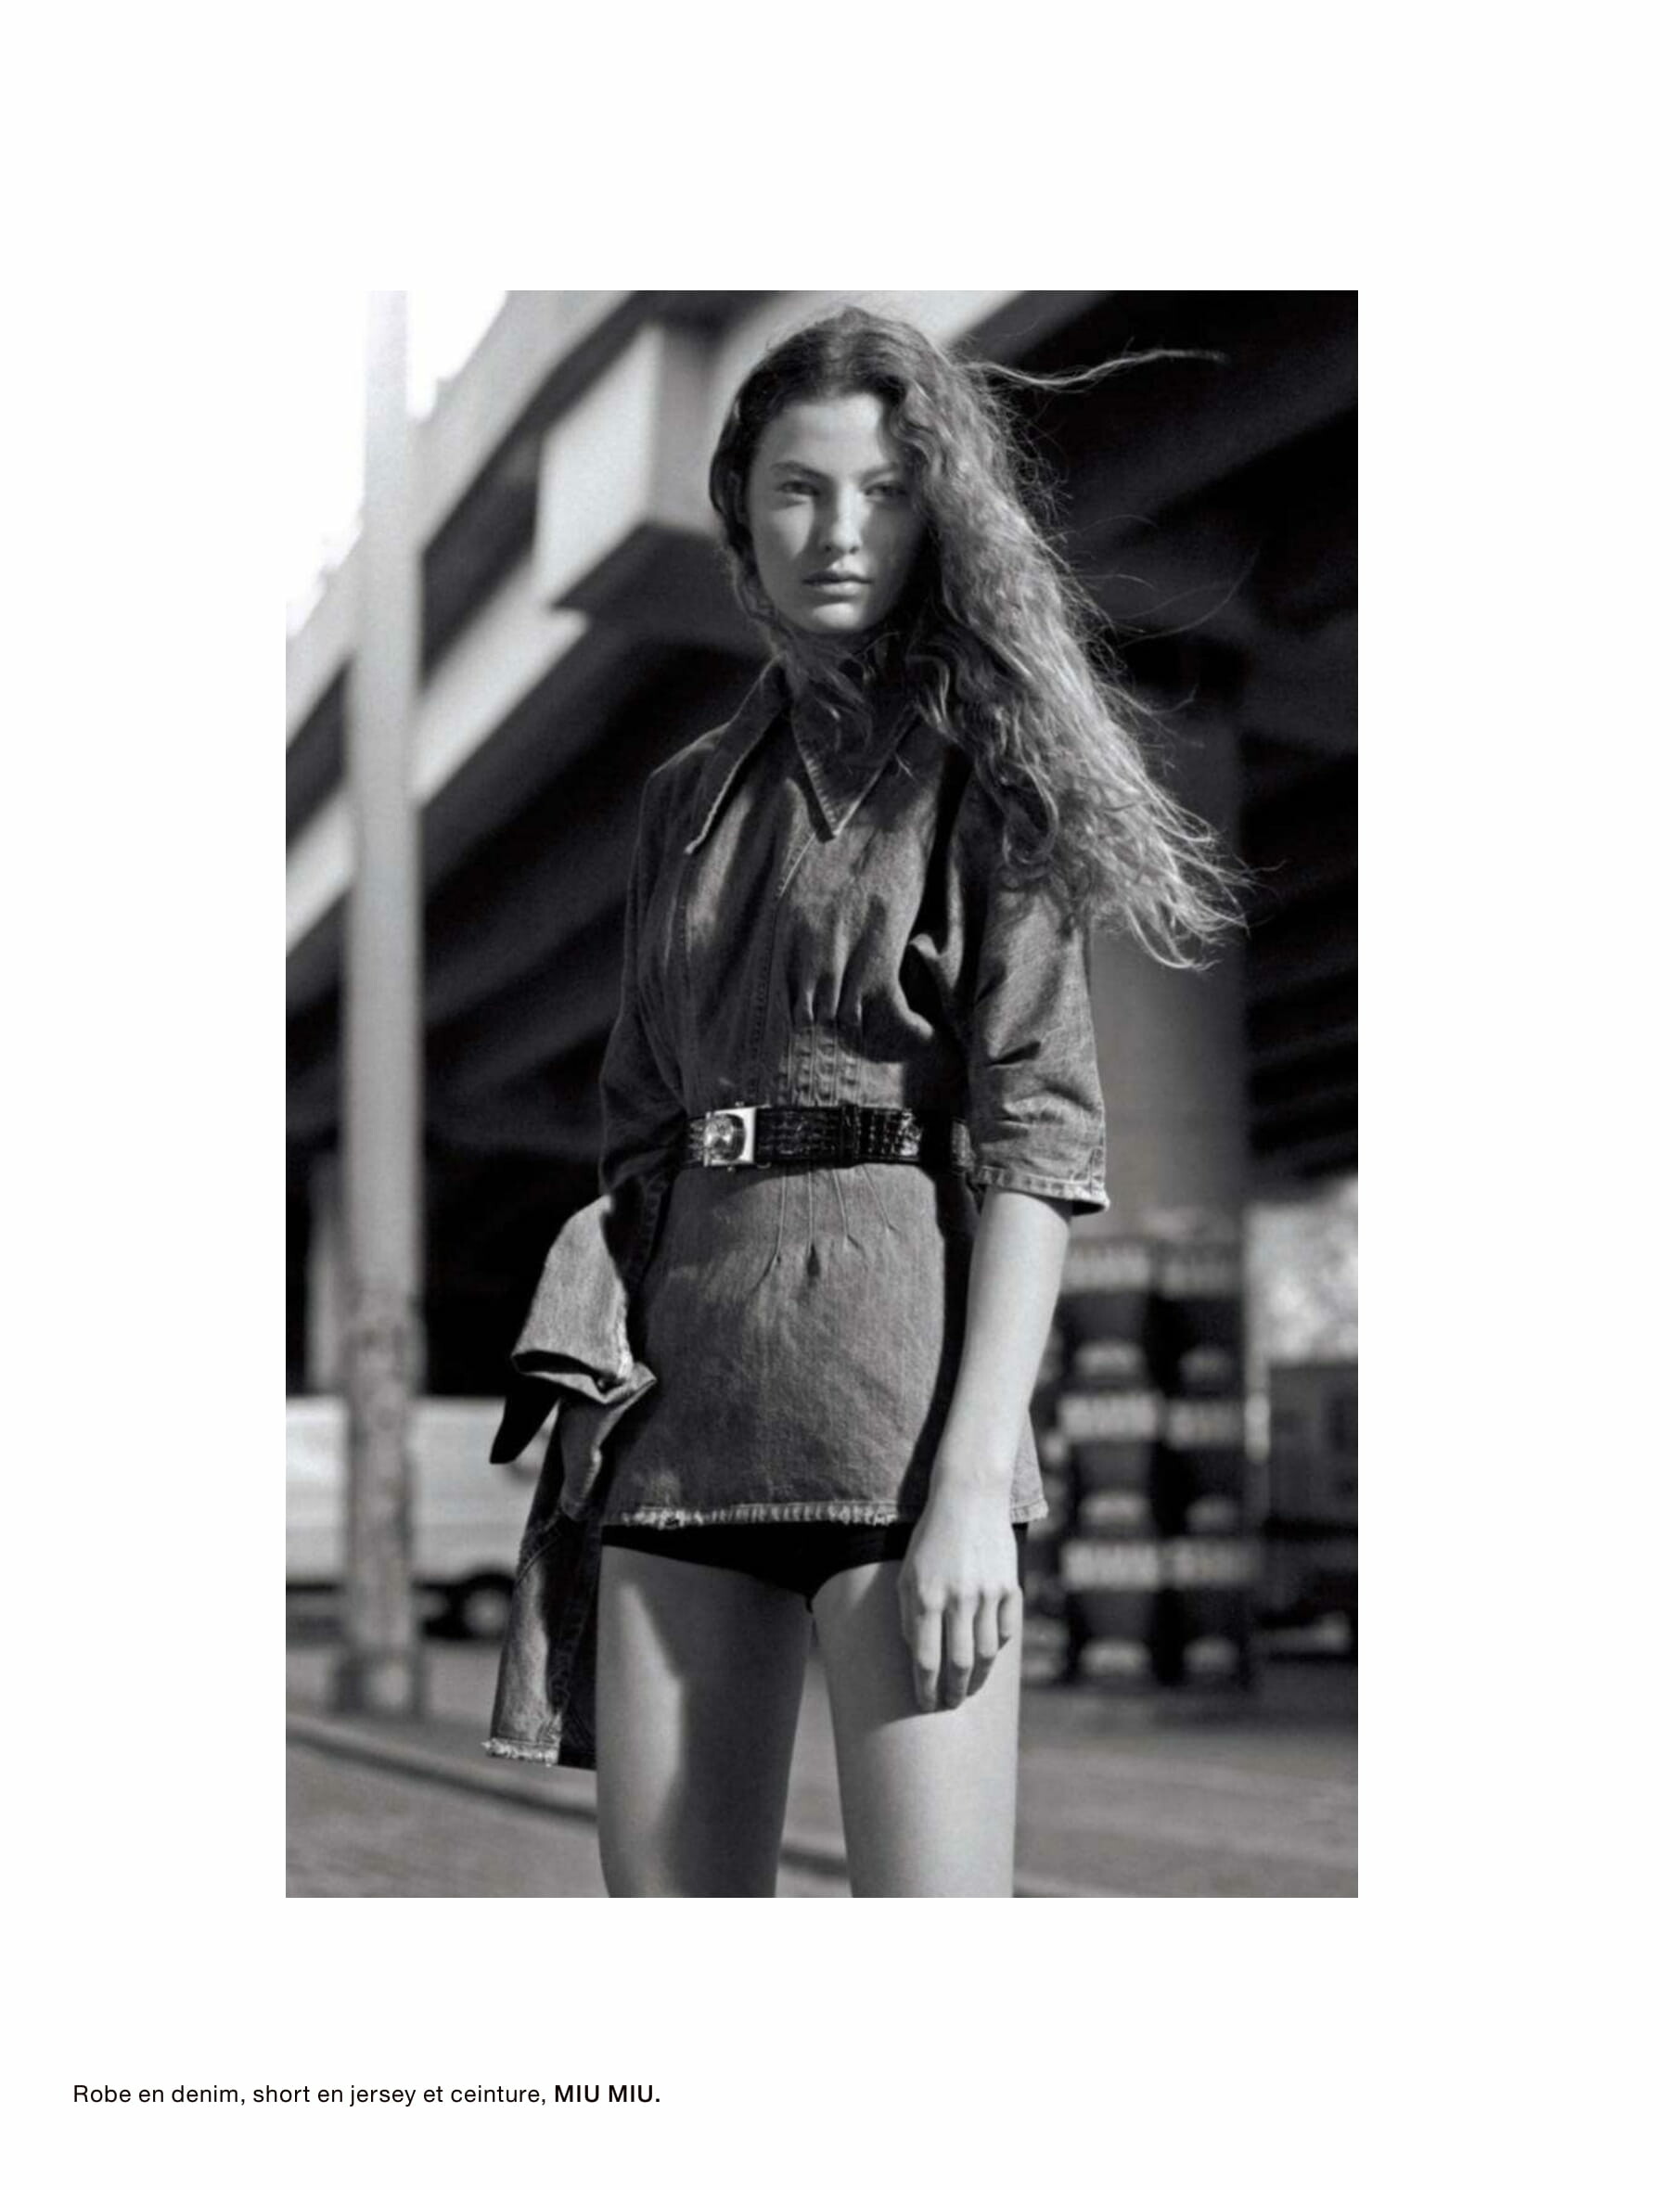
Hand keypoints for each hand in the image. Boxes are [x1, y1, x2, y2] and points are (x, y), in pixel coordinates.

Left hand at [898, 1485, 1022, 1711]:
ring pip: (987, 1653)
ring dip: (977, 1678)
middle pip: (959, 1664)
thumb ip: (909, 1615)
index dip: (924, 1690)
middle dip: (952, 1692)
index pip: (926, 1660)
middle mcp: (959, 1599)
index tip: (923, 1705)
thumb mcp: (907, 1572)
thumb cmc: (930, 1537)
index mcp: (927, 1597)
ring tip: (969, 1688)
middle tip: (948, 1705)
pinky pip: (1006, 1630)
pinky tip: (987, 1655)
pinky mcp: (1010, 1586)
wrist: (969, 1498)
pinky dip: (997, 1647)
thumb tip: (917, 1654)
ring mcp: (988, 1594)